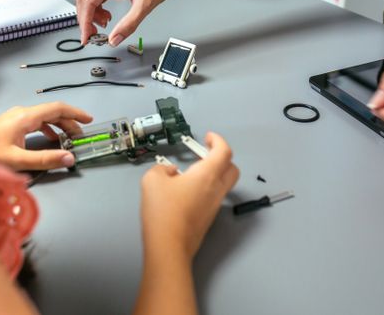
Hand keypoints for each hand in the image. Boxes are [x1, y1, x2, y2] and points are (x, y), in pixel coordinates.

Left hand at [0, 102, 92, 169]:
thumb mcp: (18, 160)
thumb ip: (45, 159)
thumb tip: (69, 158)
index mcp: (26, 117)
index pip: (57, 108)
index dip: (75, 113)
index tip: (89, 120)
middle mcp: (22, 112)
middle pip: (53, 112)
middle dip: (70, 122)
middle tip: (81, 136)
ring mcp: (16, 116)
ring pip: (45, 117)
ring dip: (60, 126)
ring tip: (70, 139)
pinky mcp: (12, 123)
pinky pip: (37, 121)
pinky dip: (49, 128)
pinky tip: (51, 138)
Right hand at [74, 0, 179, 46]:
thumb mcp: (144, 6)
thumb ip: (128, 24)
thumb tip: (114, 39)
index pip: (89, 1)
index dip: (85, 21)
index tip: (87, 36)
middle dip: (85, 18)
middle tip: (92, 35)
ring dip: (91, 15)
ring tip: (104, 25)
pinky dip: (98, 11)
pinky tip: (107, 18)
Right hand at [140, 132, 238, 258]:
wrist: (169, 246)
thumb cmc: (163, 211)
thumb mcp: (152, 180)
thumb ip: (162, 169)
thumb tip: (170, 172)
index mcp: (207, 175)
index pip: (224, 151)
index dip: (218, 140)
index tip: (208, 137)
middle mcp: (216, 189)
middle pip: (232, 168)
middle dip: (221, 157)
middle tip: (205, 153)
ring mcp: (214, 206)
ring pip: (224, 184)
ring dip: (213, 173)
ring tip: (191, 172)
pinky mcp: (208, 219)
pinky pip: (213, 197)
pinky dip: (206, 188)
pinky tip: (186, 191)